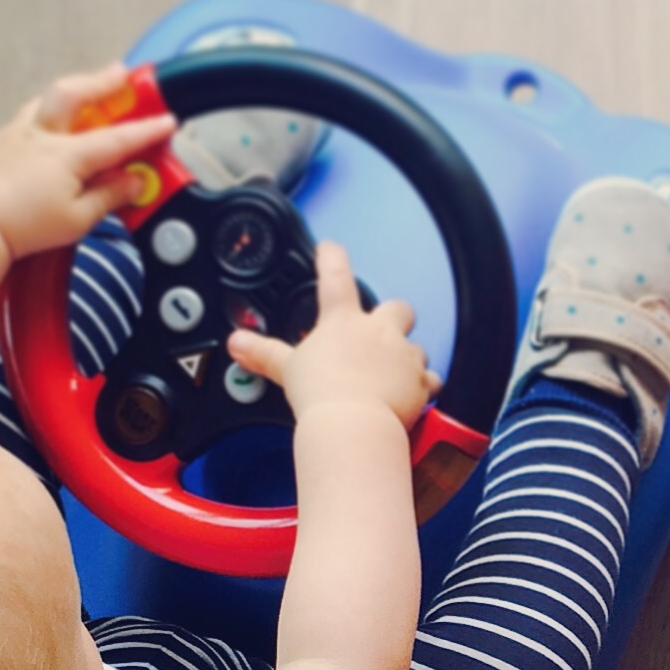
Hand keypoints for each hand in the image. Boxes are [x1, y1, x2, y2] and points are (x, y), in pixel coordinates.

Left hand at [0, 65, 178, 257]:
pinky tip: (54, 121)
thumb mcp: (79, 220)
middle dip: (103, 80)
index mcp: (67, 155)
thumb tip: (133, 182)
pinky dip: (48, 111)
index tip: (167, 120)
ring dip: (73, 90)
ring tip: (89, 90)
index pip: (118, 138)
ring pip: (48, 99)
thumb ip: (110, 196)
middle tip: (124, 74)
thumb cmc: (21, 225)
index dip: (147, 128)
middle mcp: (42, 135)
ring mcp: (18, 134)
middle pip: (75, 93)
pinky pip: (30, 115)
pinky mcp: (1, 141)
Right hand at [227, 241, 437, 427]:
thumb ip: (264, 353)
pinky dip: (424, 386)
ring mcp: (403, 354)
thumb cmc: (320, 393)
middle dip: (394, 316)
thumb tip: (239, 342)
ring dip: (407, 358)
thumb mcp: (287, 368)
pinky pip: (430, 379)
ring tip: (392, 376)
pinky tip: (413, 395)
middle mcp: (378, 331)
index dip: (332, 258)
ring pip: (416, 347)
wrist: (352, 422)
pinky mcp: (420, 380)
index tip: (331, 248)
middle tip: (382, 332)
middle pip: (397, 308)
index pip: (335, 277)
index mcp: (342, 321)